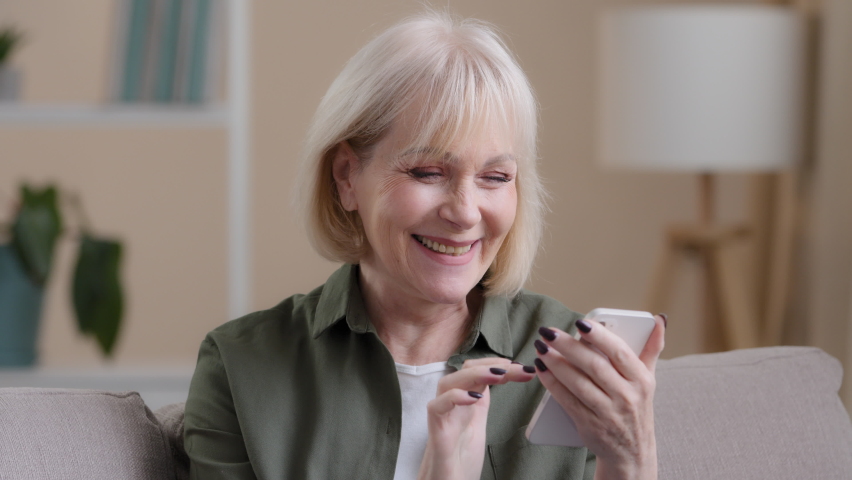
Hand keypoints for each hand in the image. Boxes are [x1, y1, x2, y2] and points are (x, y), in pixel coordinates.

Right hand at [417, 358, 535, 479]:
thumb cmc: (461, 460)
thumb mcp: (478, 425)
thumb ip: (482, 404)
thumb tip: (497, 381)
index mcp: (463, 402)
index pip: (477, 371)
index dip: (498, 365)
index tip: (523, 368)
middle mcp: (450, 404)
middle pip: (464, 371)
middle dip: (492, 365)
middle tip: (518, 368)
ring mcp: (442, 416)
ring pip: (448, 382)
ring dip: (474, 374)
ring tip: (499, 374)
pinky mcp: (436, 431)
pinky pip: (437, 406)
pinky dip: (454, 397)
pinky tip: (474, 398)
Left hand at [534, 314, 665, 479]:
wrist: (632, 452)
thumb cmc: (636, 407)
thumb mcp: (648, 379)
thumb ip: (651, 348)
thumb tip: (659, 319)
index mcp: (641, 380)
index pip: (619, 352)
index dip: (600, 336)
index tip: (581, 322)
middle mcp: (627, 396)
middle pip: (594, 366)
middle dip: (569, 346)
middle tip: (548, 332)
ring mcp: (608, 412)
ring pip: (578, 383)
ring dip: (556, 364)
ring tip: (541, 348)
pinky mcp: (590, 425)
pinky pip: (568, 400)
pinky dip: (552, 384)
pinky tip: (542, 370)